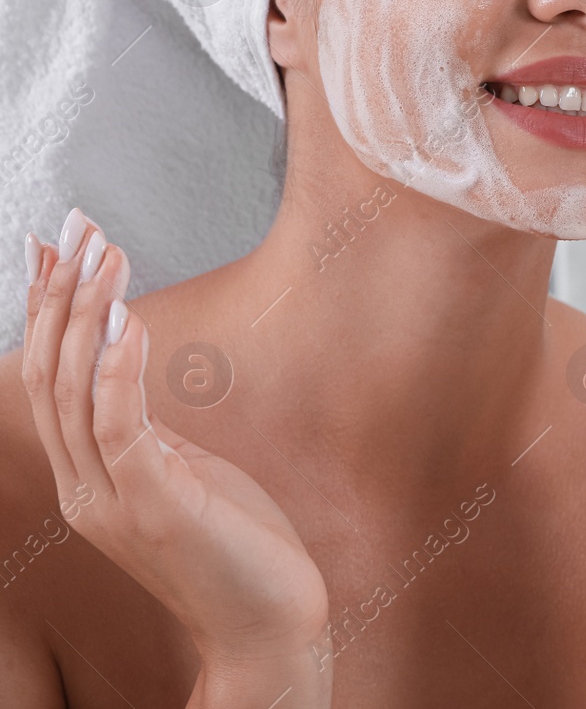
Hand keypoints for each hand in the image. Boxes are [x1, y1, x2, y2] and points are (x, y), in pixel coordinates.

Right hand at [20, 211, 330, 696]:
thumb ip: (149, 431)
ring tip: (105, 253)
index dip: (48, 312)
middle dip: (60, 296)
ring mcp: (113, 501)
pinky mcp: (156, 505)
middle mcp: (84, 490)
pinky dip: (119, 368)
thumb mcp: (184, 474)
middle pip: (48, 377)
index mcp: (89, 480)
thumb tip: (124, 365)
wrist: (271, 621)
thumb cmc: (239, 546)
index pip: (49, 381)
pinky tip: (130, 320)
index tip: (55, 249)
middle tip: (77, 229)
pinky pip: (120, 425)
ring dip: (87, 314)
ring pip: (73, 392)